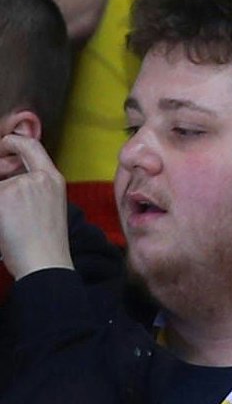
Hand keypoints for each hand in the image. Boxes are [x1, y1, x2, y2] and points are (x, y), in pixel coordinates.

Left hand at [0, 134, 73, 278]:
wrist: (44, 261)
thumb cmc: (46, 242)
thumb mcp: (49, 205)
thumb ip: (33, 186)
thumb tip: (9, 179)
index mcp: (53, 179)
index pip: (32, 147)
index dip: (14, 141)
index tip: (4, 143)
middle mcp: (39, 178)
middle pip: (4, 167)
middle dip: (0, 177)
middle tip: (4, 198)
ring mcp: (20, 186)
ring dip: (1, 200)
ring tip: (8, 222)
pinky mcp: (3, 196)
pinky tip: (3, 225)